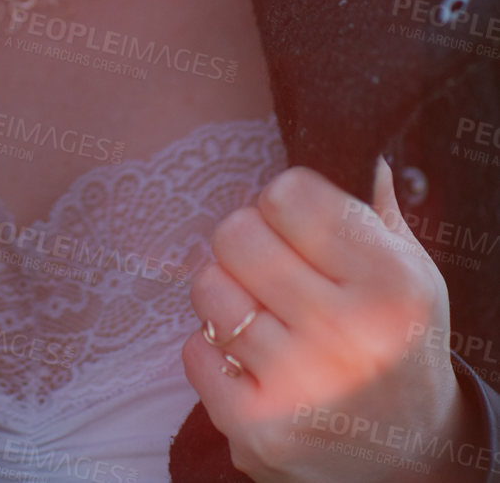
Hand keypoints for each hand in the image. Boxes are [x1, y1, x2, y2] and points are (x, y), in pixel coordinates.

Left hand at [182, 157, 480, 480]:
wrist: (411, 459)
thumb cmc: (401, 347)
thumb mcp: (413, 276)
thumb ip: (379, 214)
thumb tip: (363, 153)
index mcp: (390, 285)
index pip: (288, 194)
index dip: (281, 202)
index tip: (293, 223)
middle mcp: (346, 335)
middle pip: (236, 234)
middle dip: (246, 240)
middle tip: (269, 265)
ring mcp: (298, 385)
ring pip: (208, 289)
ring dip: (226, 294)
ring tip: (261, 312)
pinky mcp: (257, 427)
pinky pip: (192, 350)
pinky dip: (211, 348)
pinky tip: (248, 358)